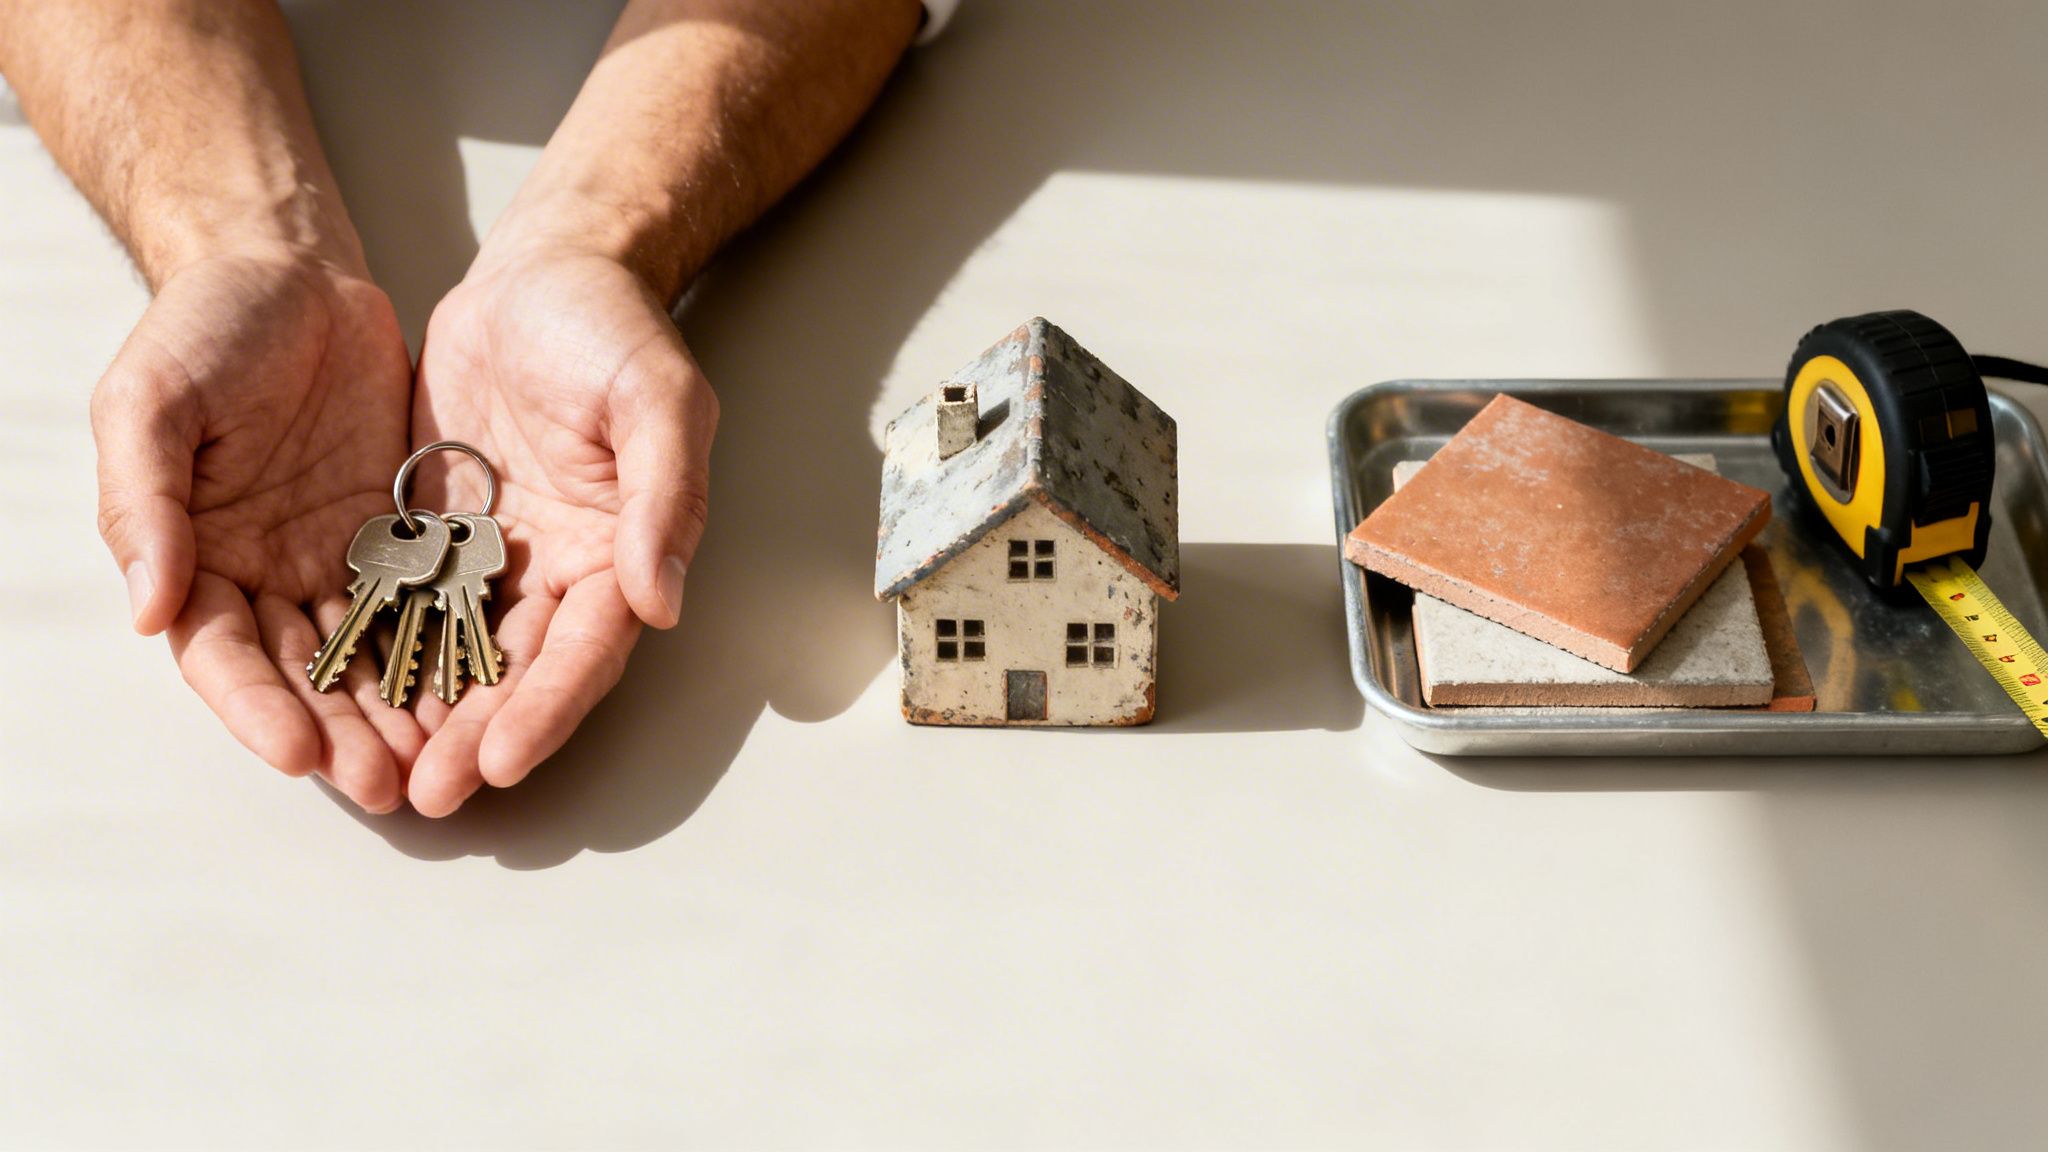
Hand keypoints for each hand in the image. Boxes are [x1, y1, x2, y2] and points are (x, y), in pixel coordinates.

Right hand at [92, 253, 420, 812]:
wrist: (291, 270)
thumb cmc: (204, 327)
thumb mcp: (151, 400)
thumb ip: (143, 501)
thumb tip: (148, 607)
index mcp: (192, 556)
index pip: (221, 654)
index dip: (255, 707)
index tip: (296, 752)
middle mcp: (265, 573)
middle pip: (303, 676)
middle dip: (340, 735)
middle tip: (386, 785)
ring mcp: (337, 557)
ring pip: (370, 655)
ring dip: (397, 714)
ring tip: (436, 765)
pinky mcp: (401, 532)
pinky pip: (427, 602)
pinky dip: (446, 651)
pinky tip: (479, 693)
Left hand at [406, 250, 716, 815]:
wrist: (541, 274)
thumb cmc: (611, 329)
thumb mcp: (656, 398)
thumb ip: (663, 496)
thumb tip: (660, 600)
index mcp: (620, 552)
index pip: (587, 650)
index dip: (548, 709)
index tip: (503, 760)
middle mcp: (560, 571)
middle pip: (519, 674)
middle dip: (477, 738)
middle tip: (430, 794)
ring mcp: (495, 559)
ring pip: (456, 655)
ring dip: (424, 717)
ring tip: (379, 773)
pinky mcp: (436, 535)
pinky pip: (403, 604)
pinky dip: (378, 653)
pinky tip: (339, 695)